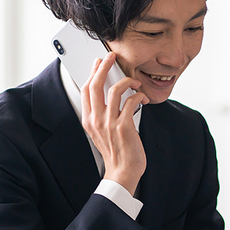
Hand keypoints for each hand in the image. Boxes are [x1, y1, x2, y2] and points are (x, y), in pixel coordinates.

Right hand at [81, 52, 149, 194]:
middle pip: (96, 84)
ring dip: (127, 81)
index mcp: (89, 120)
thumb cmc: (115, 152)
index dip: (93, 72)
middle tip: (112, 57)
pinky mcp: (124, 126)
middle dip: (104, 66)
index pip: (86, 89)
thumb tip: (107, 95)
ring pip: (114, 89)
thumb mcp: (100, 132)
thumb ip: (100, 115)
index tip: (99, 63)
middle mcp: (97, 120)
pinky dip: (139, 96)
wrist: (122, 171)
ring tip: (135, 82)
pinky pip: (131, 101)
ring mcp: (109, 123)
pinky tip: (142, 98)